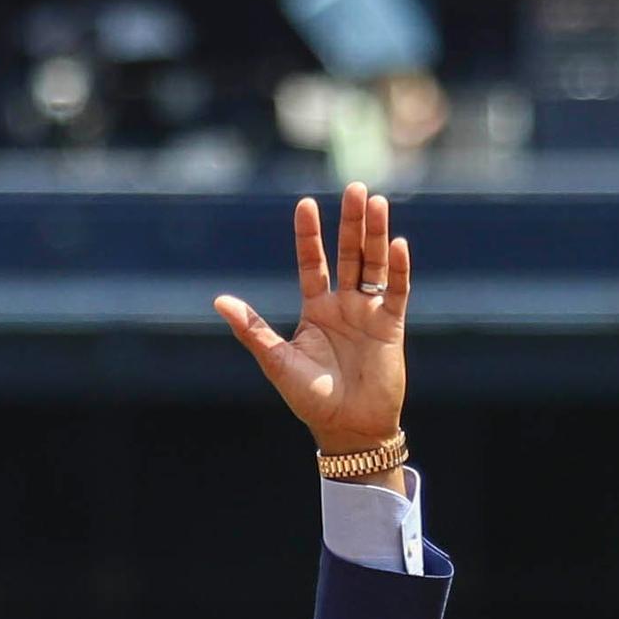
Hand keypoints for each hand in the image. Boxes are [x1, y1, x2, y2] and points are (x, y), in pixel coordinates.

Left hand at [212, 185, 408, 458]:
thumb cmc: (311, 400)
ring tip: (378, 202)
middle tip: (356, 188)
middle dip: (351, 222)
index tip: (306, 204)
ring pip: (373, 264)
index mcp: (315, 310)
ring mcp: (369, 313)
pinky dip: (398, 269)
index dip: (309, 234)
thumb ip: (252, 330)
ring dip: (376, 235)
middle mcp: (343, 305)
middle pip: (348, 254)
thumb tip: (220, 300)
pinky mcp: (391, 326)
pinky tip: (398, 244)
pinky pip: (396, 291)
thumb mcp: (277, 362)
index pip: (312, 262)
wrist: (348, 430)